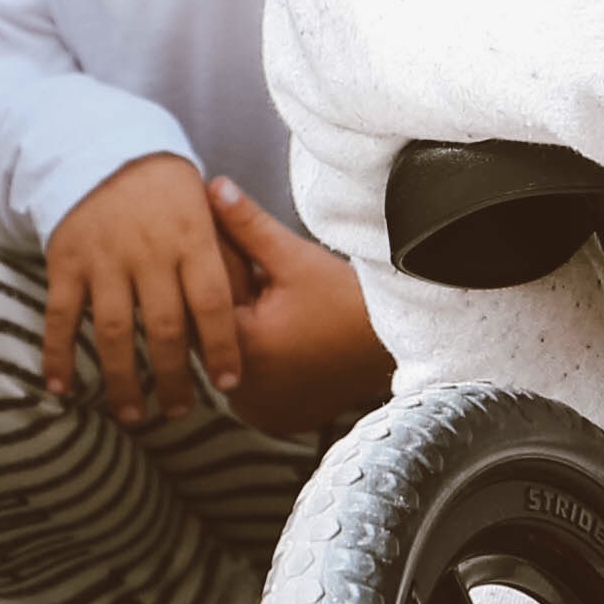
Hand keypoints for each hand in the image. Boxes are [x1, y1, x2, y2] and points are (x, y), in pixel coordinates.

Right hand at [43, 155, 244, 420]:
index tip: (228, 384)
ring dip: (121, 380)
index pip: (213, 302)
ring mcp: (104, 259)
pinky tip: (62, 390)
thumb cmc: (169, 194)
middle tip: (178, 413)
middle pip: (165, 328)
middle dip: (173, 378)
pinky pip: (61, 316)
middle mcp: (148, 252)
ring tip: (131, 416)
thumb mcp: (206, 213)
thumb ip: (227, 258)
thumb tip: (255, 311)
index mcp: (191, 238)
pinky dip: (58, 355)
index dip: (222, 346)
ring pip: (114, 331)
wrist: (104, 151)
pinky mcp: (66, 262)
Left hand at [205, 184, 393, 442]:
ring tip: (266, 306)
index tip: (221, 246)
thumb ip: (246, 224)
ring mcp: (257, 410)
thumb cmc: (350, 301)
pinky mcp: (273, 418)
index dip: (212, 268)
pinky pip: (248, 384)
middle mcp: (242, 390)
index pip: (202, 300)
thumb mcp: (295, 257)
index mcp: (241, 347)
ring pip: (228, 359)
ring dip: (237, 334)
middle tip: (247, 276)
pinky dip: (256, 361)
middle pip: (212, 334)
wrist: (401, 347)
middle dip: (223, 301)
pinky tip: (277, 338)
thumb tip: (211, 185)